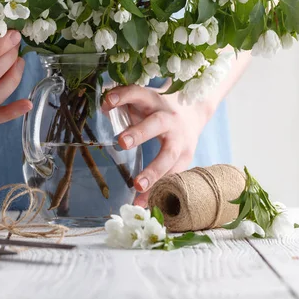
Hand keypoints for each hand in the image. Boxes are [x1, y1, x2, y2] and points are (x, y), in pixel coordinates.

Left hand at [104, 85, 215, 206]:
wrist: (194, 112)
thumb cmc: (157, 108)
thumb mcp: (143, 99)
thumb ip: (124, 101)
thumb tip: (104, 107)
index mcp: (154, 101)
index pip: (138, 94)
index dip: (123, 96)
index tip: (107, 101)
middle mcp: (169, 119)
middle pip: (156, 124)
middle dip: (140, 133)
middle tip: (121, 143)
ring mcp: (180, 140)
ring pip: (168, 155)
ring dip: (153, 172)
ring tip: (138, 186)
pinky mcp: (185, 158)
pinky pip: (172, 177)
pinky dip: (158, 191)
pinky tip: (144, 204)